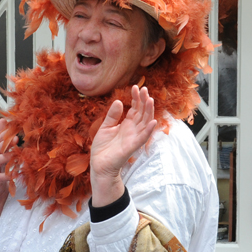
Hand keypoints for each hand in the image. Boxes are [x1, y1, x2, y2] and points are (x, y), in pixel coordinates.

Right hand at [0, 118, 11, 216]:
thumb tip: (3, 120)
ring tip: (15, 155)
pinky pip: (0, 177)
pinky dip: (8, 175)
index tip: (14, 129)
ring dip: (6, 157)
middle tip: (16, 139)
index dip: (5, 134)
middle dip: (5, 143)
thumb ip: (1, 137)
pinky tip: (15, 173)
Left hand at [89, 86, 156, 206]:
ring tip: (150, 100)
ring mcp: (133, 138)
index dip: (136, 98)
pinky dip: (148, 131)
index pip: (135, 109)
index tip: (136, 87)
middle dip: (144, 101)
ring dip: (149, 112)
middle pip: (142, 113)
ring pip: (145, 123)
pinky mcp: (131, 147)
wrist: (99, 165)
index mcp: (127, 124)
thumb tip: (118, 100)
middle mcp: (132, 130)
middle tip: (144, 89)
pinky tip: (152, 122)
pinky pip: (142, 138)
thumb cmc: (103, 148)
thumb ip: (112, 115)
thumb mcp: (105, 127)